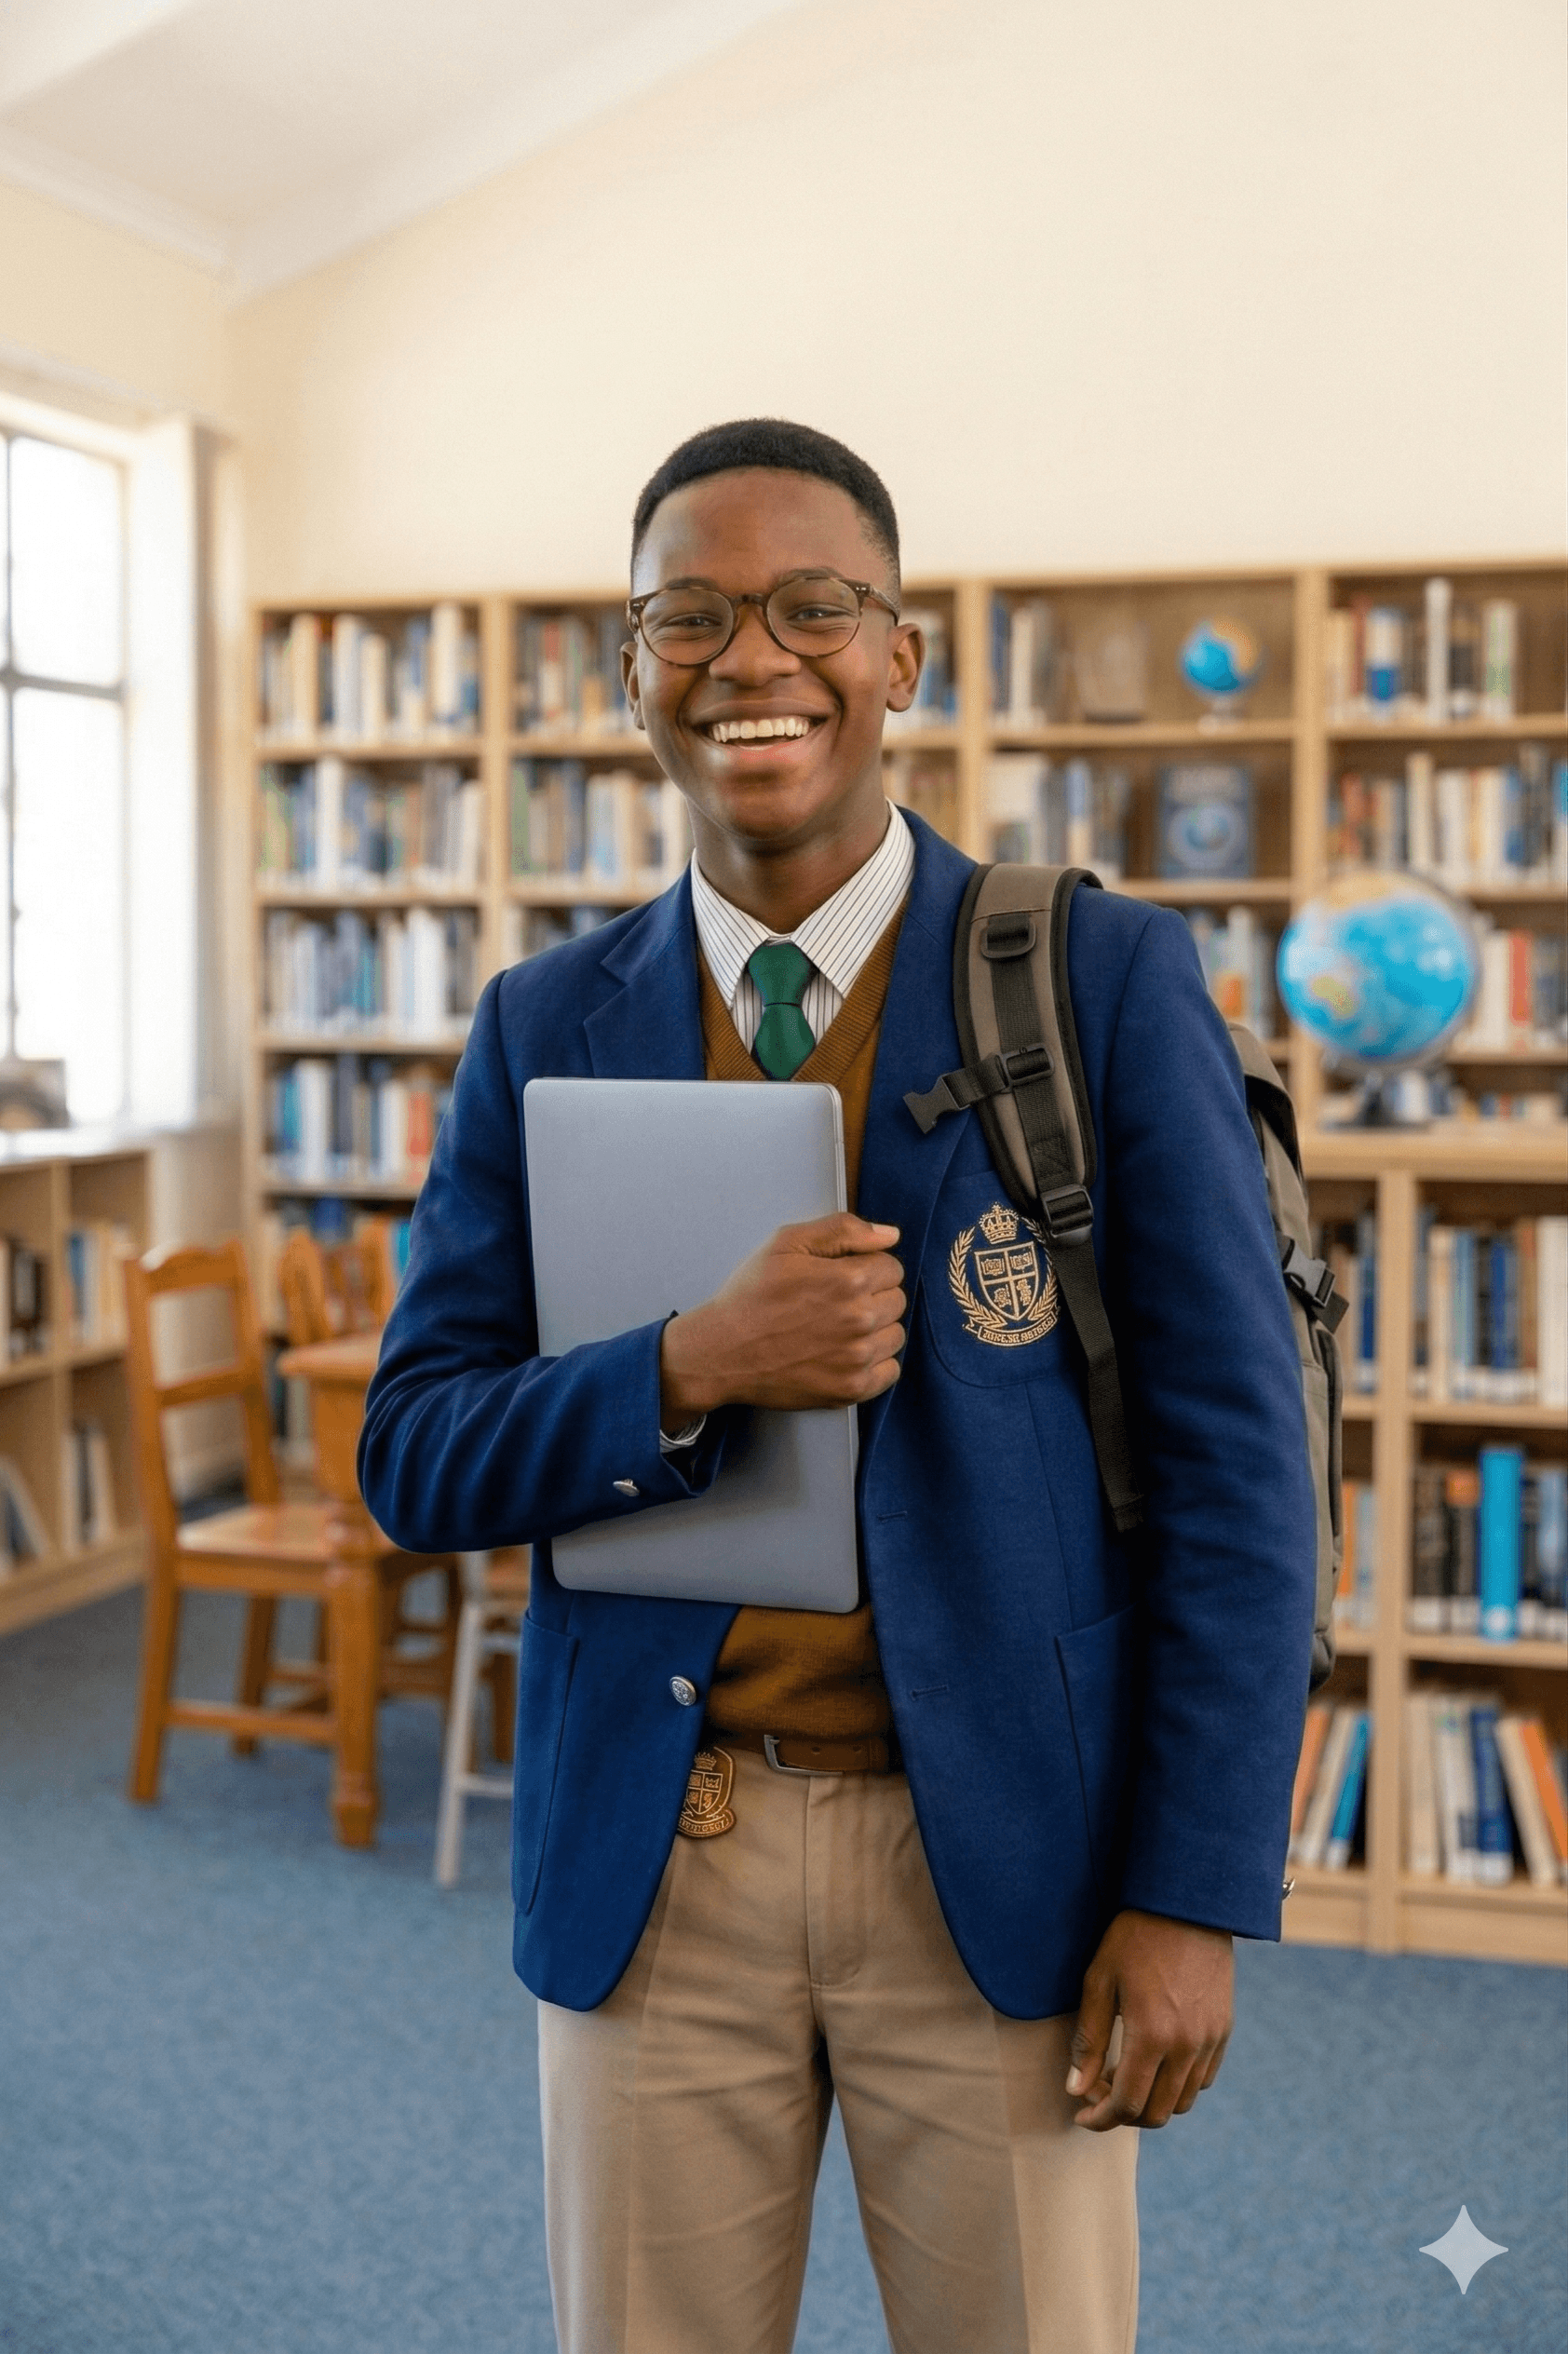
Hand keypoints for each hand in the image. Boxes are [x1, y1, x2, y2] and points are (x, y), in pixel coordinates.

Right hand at [659, 1213, 904, 1418]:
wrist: (721, 1351)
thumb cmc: (751, 1295)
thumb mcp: (786, 1243)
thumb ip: (843, 1230)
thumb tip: (891, 1235)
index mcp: (849, 1280)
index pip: (891, 1267)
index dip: (867, 1267)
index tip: (841, 1276)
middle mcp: (860, 1320)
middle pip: (897, 1300)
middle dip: (873, 1296)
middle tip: (835, 1302)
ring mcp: (857, 1358)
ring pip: (895, 1335)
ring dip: (876, 1330)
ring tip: (838, 1328)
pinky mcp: (851, 1389)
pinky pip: (890, 1371)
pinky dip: (875, 1363)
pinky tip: (845, 1353)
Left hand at [1066, 1909, 1232, 2130]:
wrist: (1186, 1904)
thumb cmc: (1134, 1936)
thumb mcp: (1099, 1981)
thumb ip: (1088, 2041)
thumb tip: (1076, 2089)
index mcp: (1152, 2036)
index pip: (1128, 2106)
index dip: (1101, 2119)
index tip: (1081, 2114)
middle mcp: (1186, 2047)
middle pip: (1156, 2113)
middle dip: (1123, 2114)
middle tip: (1099, 2092)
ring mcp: (1210, 2040)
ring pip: (1181, 2102)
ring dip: (1151, 2102)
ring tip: (1125, 2076)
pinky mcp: (1223, 2030)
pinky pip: (1203, 2079)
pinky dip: (1177, 2085)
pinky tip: (1155, 2063)